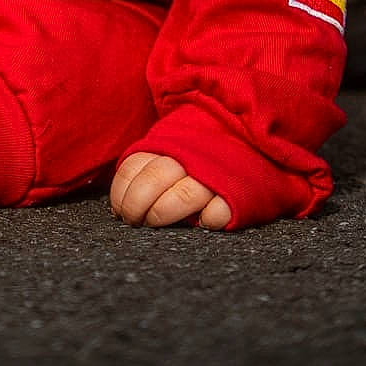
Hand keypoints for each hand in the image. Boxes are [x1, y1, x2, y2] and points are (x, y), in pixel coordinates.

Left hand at [110, 152, 231, 229]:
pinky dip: (205, 221)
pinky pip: (215, 214)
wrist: (246, 141)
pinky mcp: (237, 195)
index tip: (119, 211)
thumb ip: (148, 168)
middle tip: (134, 222)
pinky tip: (199, 223)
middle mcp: (189, 157)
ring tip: (155, 224)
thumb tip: (119, 206)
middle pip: (152, 180)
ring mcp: (214, 176)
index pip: (133, 168)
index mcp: (169, 146)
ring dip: (162, 214)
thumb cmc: (199, 155)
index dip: (120, 193)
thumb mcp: (170, 150)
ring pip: (181, 197)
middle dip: (135, 207)